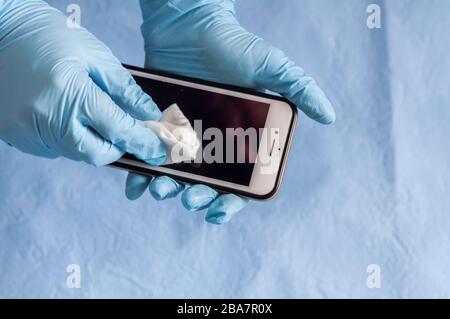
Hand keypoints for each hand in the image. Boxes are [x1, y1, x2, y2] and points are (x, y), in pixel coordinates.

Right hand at [0, 1, 165, 165]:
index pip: (118, 130)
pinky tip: (65, 114)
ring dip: (92, 142)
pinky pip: (53, 148)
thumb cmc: (49, 36)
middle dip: (117, 147)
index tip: (158, 151)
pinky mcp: (14, 134)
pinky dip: (68, 138)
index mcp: (71, 93)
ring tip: (91, 115)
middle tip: (124, 131)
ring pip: (75, 153)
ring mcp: (27, 129)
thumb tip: (149, 115)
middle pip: (97, 154)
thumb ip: (126, 90)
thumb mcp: (95, 56)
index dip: (143, 143)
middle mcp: (47, 117)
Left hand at [126, 0, 335, 223]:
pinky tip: (135, 185)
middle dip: (197, 197)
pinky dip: (139, 174)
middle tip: (189, 197)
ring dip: (168, 189)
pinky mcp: (159, 126)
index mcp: (240, 139)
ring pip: (175, 175)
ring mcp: (184, 137)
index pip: (238, 181)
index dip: (230, 202)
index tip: (218, 211)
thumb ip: (299, 88)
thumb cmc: (233, 45)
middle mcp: (212, 143)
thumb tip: (330, 115)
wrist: (190, 25)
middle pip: (205, 184)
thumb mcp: (270, 65)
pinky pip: (149, 156)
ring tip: (161, 189)